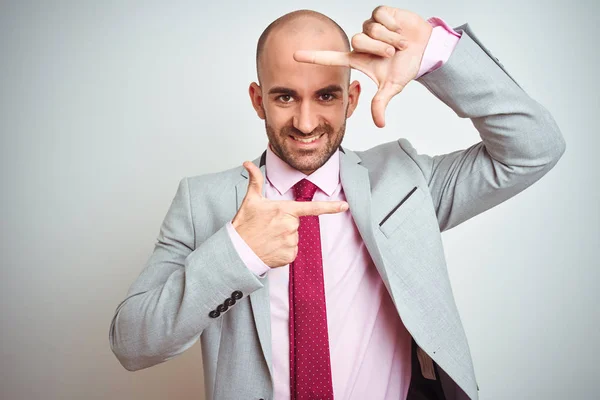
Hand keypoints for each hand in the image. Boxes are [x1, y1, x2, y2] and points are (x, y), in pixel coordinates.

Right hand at [232, 161, 348, 267]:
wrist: (238, 250)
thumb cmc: (244, 225)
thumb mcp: (250, 200)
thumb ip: (255, 180)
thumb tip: (247, 163)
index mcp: (284, 210)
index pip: (312, 207)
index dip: (330, 207)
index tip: (345, 206)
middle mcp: (290, 226)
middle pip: (296, 223)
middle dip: (285, 224)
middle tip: (268, 226)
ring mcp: (291, 242)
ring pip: (294, 237)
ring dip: (284, 237)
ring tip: (268, 238)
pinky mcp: (290, 256)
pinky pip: (292, 251)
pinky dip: (283, 250)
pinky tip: (271, 248)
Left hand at [294, 6, 432, 127]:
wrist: (425, 49)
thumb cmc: (405, 67)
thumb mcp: (393, 87)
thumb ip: (381, 103)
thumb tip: (380, 124)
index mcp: (358, 58)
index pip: (331, 57)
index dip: (313, 57)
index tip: (295, 56)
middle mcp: (361, 42)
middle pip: (358, 41)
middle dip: (379, 48)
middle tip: (392, 54)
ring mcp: (370, 27)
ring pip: (371, 29)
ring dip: (389, 38)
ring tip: (399, 43)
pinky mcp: (381, 13)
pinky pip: (381, 16)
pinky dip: (394, 25)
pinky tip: (399, 29)